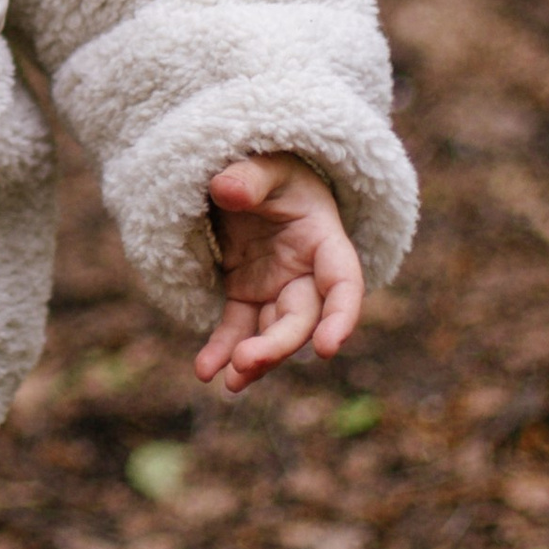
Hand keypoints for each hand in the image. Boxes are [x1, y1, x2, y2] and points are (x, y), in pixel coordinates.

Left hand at [192, 152, 363, 394]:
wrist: (257, 178)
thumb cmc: (274, 169)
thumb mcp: (266, 165)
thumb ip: (249, 177)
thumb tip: (225, 190)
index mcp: (324, 242)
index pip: (343, 285)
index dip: (342, 318)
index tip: (329, 348)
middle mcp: (306, 275)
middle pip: (301, 319)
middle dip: (278, 345)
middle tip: (246, 362)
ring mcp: (276, 288)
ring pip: (271, 333)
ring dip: (253, 359)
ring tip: (229, 383)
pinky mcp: (247, 294)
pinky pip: (237, 328)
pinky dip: (222, 349)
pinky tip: (205, 372)